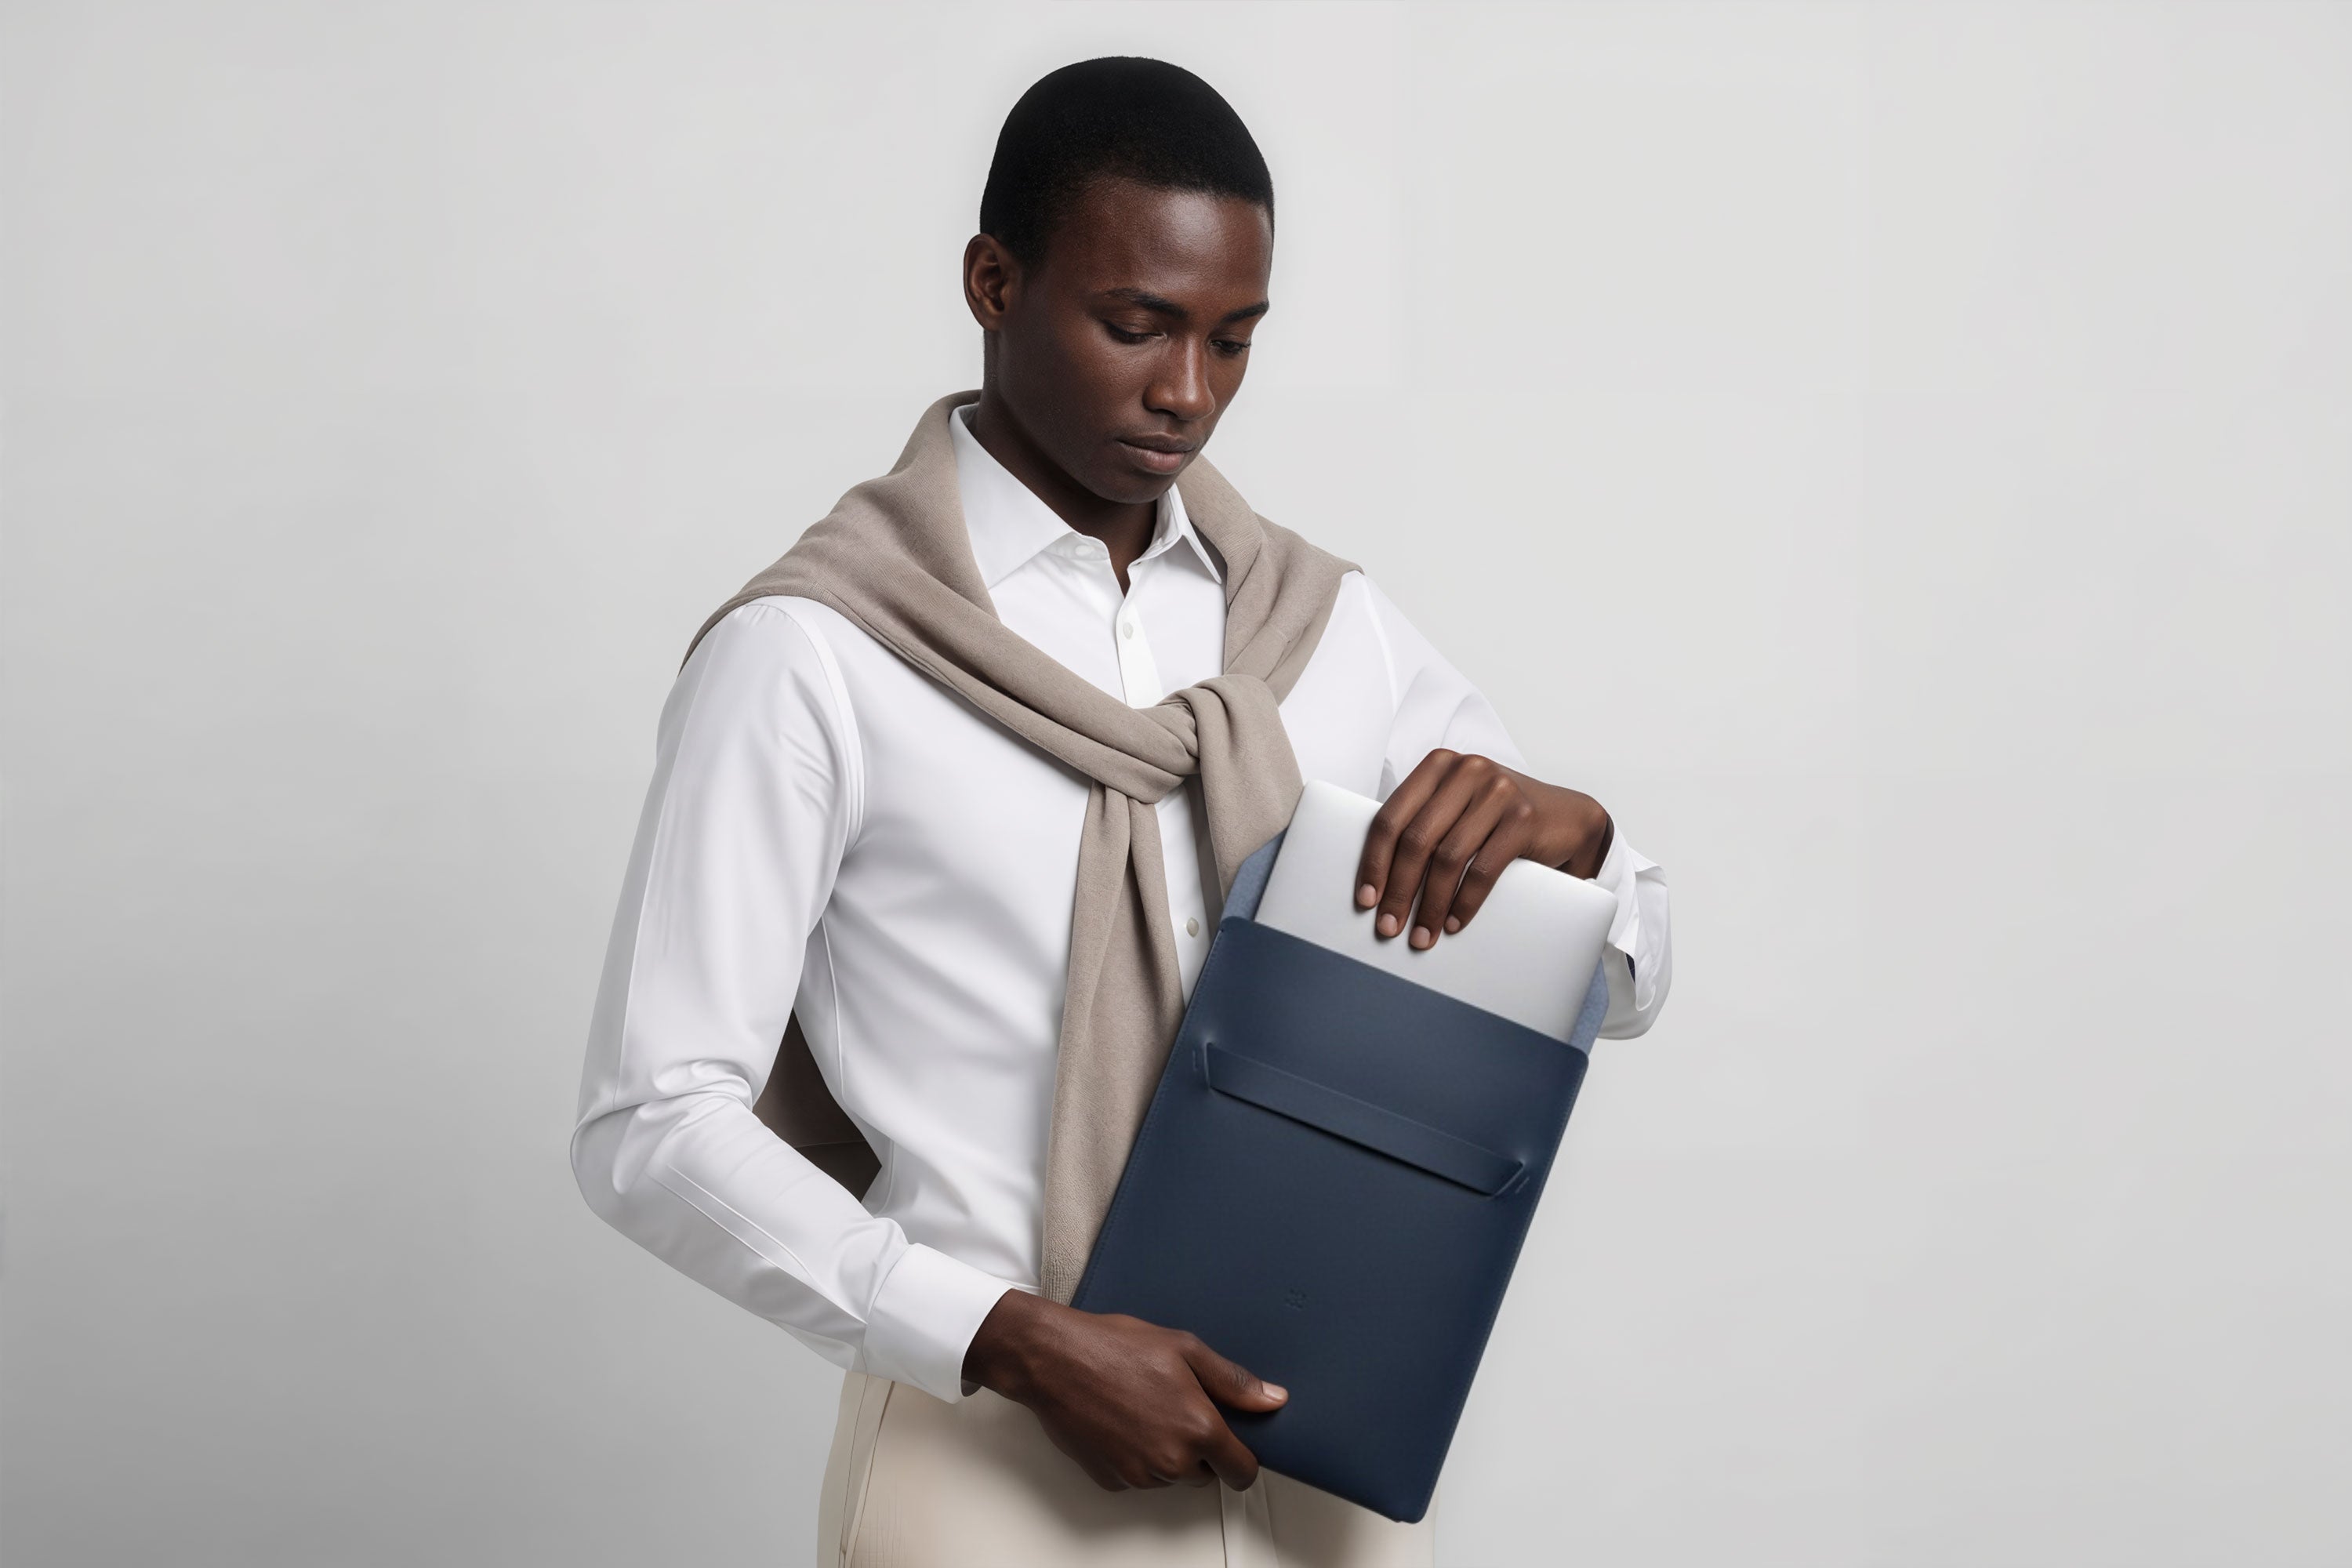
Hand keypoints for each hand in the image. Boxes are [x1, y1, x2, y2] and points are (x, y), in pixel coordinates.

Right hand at [961, 1290, 1287, 1490]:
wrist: (1053, 1358)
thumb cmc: (1113, 1347)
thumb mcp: (1184, 1349)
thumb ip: (1233, 1381)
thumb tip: (1272, 1399)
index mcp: (1198, 1429)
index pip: (1243, 1472)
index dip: (1243, 1458)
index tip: (1234, 1444)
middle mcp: (1171, 1461)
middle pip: (1206, 1474)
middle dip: (1200, 1449)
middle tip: (1177, 1406)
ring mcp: (1139, 1474)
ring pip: (1171, 1477)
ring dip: (1168, 1453)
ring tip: (1145, 1407)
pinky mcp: (1112, 1479)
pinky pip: (1139, 1477)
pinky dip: (1137, 1457)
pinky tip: (1123, 1422)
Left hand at [1354, 750, 1612, 948]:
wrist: (1569, 818)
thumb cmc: (1502, 820)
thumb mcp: (1458, 810)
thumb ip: (1425, 826)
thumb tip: (1379, 880)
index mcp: (1438, 766)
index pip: (1391, 817)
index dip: (1374, 862)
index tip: (1365, 900)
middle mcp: (1466, 771)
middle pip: (1416, 839)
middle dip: (1398, 890)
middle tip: (1389, 926)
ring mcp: (1497, 791)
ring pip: (1447, 857)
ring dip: (1429, 904)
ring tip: (1422, 935)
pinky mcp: (1522, 817)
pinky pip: (1483, 869)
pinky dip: (1464, 902)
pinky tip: (1453, 923)